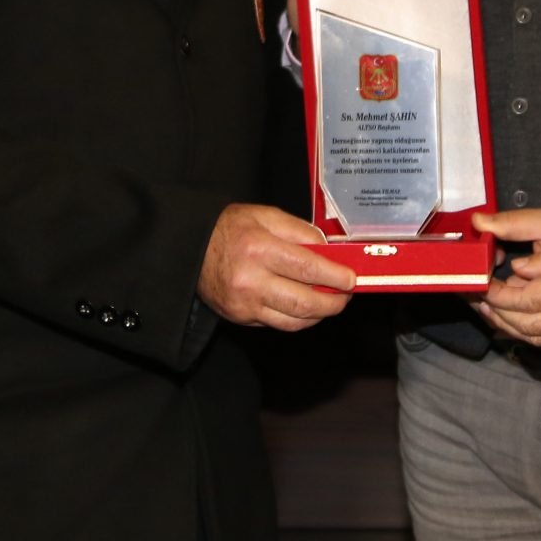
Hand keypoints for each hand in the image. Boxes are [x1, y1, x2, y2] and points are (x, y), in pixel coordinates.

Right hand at [200, 202, 355, 330]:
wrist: (189, 249)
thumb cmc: (230, 228)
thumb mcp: (265, 215)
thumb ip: (300, 232)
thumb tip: (330, 251)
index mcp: (259, 248)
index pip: (308, 268)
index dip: (335, 276)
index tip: (351, 279)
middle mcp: (251, 280)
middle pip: (305, 302)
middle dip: (333, 302)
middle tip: (346, 295)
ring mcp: (245, 304)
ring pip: (294, 321)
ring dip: (319, 314)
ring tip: (330, 302)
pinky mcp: (240, 317)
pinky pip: (278, 324)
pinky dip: (298, 318)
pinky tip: (306, 307)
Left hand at [472, 207, 540, 347]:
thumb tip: (516, 269)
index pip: (522, 300)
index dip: (495, 295)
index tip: (479, 285)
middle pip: (524, 324)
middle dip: (495, 314)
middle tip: (476, 300)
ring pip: (537, 338)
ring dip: (509, 328)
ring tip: (490, 313)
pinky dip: (531, 335)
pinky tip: (519, 324)